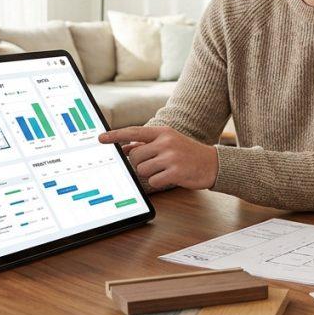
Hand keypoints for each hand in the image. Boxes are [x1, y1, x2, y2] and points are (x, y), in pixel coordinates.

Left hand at [97, 126, 217, 189]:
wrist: (213, 164)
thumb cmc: (187, 154)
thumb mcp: (168, 143)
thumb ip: (146, 144)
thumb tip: (124, 149)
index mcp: (163, 132)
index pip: (134, 132)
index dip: (115, 135)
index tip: (100, 138)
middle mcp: (166, 142)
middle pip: (135, 156)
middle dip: (139, 163)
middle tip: (153, 165)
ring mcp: (171, 157)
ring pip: (141, 169)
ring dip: (148, 174)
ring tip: (163, 170)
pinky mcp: (176, 172)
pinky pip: (152, 181)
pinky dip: (157, 182)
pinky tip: (169, 177)